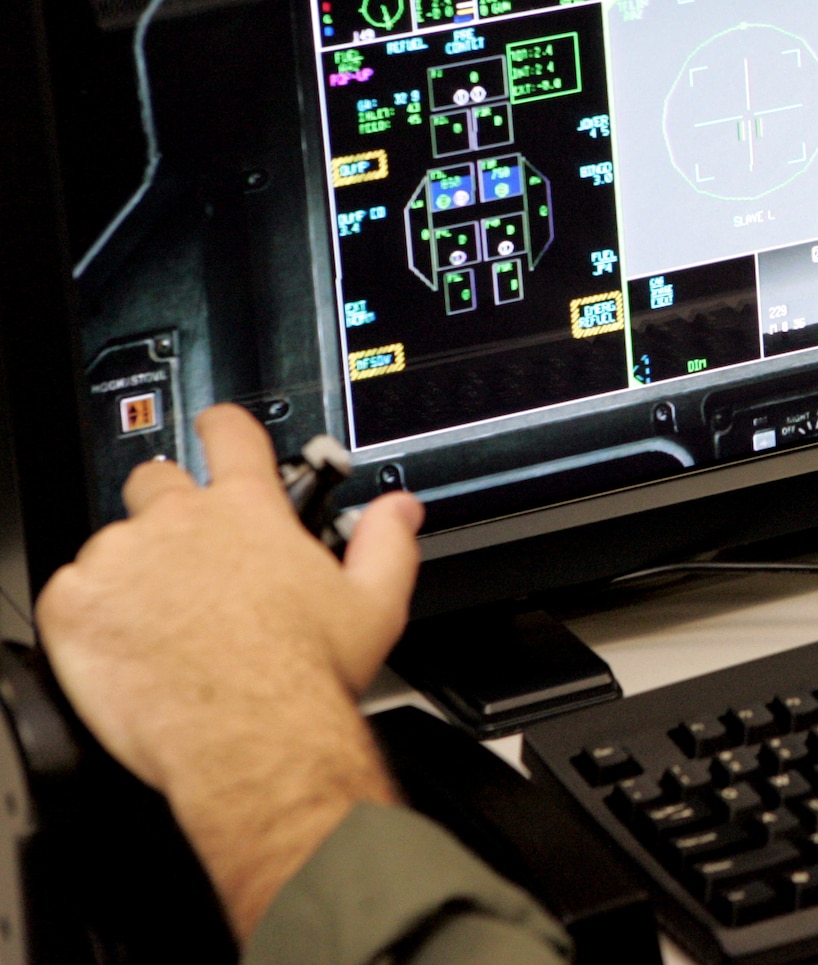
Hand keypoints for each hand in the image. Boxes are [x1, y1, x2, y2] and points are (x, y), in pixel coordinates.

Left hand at [35, 404, 425, 938]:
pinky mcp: (75, 603)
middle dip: (166, 508)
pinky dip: (92, 613)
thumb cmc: (306, 675)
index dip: (221, 427)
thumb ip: (386, 541)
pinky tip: (129, 646)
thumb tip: (399, 509)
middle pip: (156, 481)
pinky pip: (71, 590)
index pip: (229, 433)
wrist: (249, 738)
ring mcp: (122, 558)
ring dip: (131, 570)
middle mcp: (181, 521)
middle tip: (186, 559)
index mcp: (249, 511)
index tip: (213, 431)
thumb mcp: (375, 604)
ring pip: (112, 542)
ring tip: (161, 623)